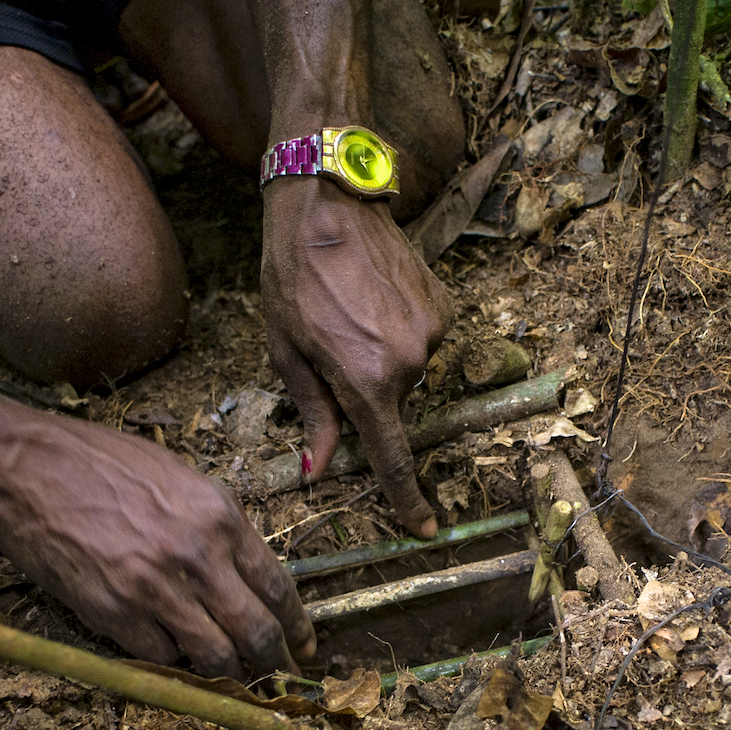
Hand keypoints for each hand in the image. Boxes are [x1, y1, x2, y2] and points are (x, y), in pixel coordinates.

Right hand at [0, 415, 312, 679]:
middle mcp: (197, 555)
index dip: (297, 626)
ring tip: (229, 677)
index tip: (304, 645)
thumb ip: (215, 526)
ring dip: (226, 673)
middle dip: (276, 663)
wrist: (24, 466)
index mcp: (220, 516)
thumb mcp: (178, 479)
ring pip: (214, 656)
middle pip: (256, 631)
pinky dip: (168, 663)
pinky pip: (159, 657)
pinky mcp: (114, 612)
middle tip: (281, 680)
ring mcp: (156, 587)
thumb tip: (243, 573)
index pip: (277, 586)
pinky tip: (167, 654)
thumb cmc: (97, 463)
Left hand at [261, 175, 449, 536]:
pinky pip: (421, 338)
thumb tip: (319, 468)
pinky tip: (372, 297)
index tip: (424, 528)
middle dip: (365, 393)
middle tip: (331, 346)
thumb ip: (312, 411)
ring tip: (349, 311)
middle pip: (391, 406)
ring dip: (381, 357)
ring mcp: (433, 333)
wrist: (329, 201)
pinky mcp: (444, 306)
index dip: (407, 499)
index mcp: (367, 382)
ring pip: (406, 371)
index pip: (392, 458)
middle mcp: (410, 364)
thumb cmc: (292, 274)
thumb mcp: (286, 349)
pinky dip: (398, 330)